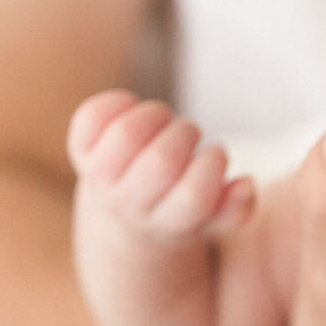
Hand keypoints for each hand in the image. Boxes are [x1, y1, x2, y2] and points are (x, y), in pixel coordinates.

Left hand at [67, 90, 254, 240]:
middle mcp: (128, 205)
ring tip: (164, 121)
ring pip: (126, 135)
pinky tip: (133, 109)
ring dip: (155, 114)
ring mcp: (100, 178)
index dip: (212, 165)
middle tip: (189, 135)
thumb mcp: (210, 220)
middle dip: (185, 134)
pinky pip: (92, 117)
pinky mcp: (80, 150)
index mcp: (166, 223)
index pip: (194, 196)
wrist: (120, 216)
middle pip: (159, 162)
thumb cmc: (177, 207)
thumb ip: (235, 210)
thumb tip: (245, 184)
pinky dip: (117, 102)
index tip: (216, 153)